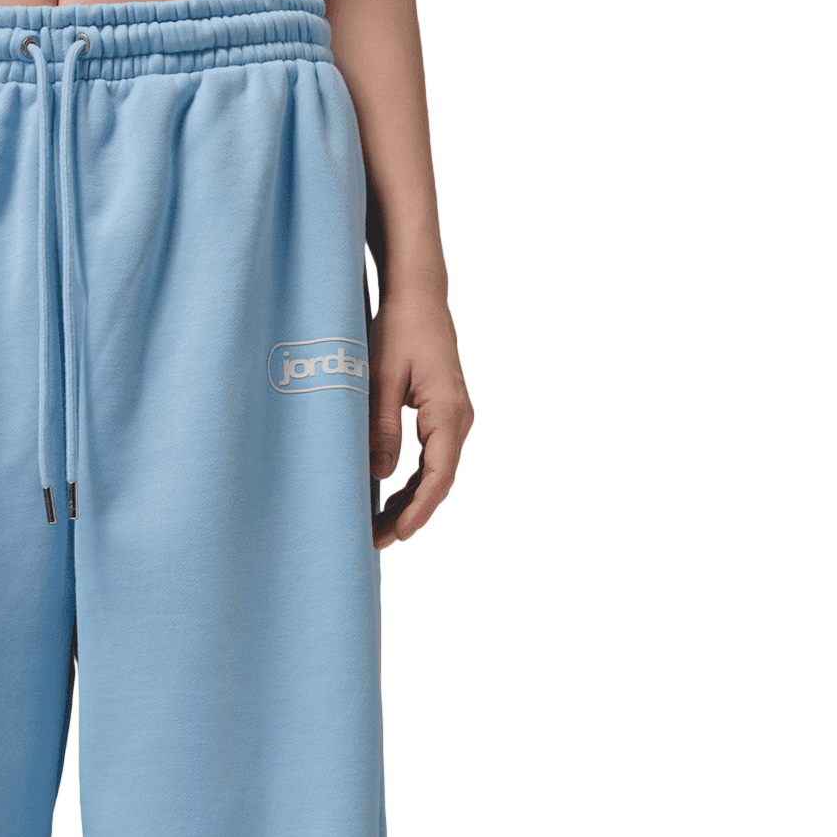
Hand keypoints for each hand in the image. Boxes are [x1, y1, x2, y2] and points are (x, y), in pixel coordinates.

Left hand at [368, 290, 474, 547]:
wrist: (418, 298)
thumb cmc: (400, 328)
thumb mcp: (380, 377)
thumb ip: (381, 426)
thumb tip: (381, 473)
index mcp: (446, 408)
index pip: (438, 472)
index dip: (420, 507)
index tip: (400, 531)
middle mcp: (458, 417)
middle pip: (439, 479)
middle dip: (411, 513)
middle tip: (378, 538)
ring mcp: (453, 417)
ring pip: (436, 472)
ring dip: (412, 500)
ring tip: (381, 526)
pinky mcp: (442, 416)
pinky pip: (432, 458)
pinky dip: (414, 481)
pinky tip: (393, 499)